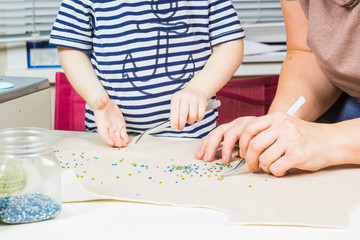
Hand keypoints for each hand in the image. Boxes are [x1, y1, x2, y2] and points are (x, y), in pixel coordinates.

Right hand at [93, 97, 129, 147]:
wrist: (106, 104)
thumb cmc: (101, 104)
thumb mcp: (100, 102)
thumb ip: (102, 101)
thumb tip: (104, 98)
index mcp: (101, 124)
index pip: (103, 133)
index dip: (107, 139)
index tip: (111, 143)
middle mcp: (107, 128)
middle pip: (111, 137)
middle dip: (115, 142)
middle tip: (120, 145)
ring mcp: (114, 128)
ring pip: (117, 137)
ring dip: (120, 141)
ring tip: (124, 145)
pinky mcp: (120, 126)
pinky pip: (123, 133)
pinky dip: (125, 137)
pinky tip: (127, 141)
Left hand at [170, 87, 207, 129]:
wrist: (196, 90)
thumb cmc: (184, 99)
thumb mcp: (176, 102)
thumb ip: (174, 113)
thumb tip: (174, 125)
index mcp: (177, 96)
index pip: (175, 110)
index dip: (174, 120)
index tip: (174, 127)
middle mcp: (186, 96)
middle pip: (183, 113)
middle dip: (181, 123)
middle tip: (180, 128)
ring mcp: (195, 99)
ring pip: (192, 116)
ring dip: (190, 121)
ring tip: (189, 120)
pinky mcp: (203, 102)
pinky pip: (200, 115)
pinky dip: (197, 119)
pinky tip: (195, 117)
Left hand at [196, 112, 335, 176]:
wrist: (329, 141)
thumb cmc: (301, 136)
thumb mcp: (281, 125)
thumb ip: (262, 131)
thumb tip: (234, 145)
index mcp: (273, 117)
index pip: (244, 128)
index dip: (234, 143)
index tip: (232, 155)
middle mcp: (280, 125)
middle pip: (251, 145)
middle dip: (247, 159)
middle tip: (249, 166)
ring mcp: (289, 139)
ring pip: (262, 158)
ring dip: (262, 166)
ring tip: (269, 166)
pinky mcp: (296, 154)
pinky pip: (275, 167)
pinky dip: (275, 171)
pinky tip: (281, 168)